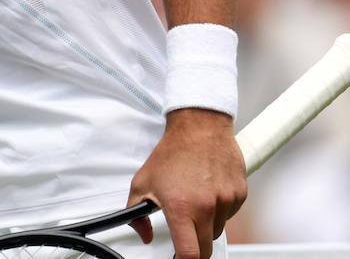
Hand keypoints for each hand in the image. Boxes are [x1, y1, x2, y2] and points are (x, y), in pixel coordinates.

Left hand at [127, 108, 246, 258]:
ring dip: (206, 226)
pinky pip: (229, 215)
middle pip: (206, 248)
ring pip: (217, 231)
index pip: (190, 253)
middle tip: (186, 236)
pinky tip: (208, 193)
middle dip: (195, 247)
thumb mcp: (142, 182)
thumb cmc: (172, 153)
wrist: (199, 129)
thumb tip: (144, 234)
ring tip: (194, 202)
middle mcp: (206, 207)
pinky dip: (219, 211)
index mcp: (182, 207)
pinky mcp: (239, 195)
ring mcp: (226, 201)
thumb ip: (136, 213)